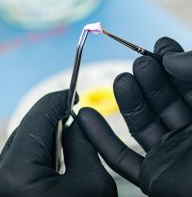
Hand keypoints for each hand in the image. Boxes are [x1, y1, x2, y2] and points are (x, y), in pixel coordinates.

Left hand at [0, 90, 116, 196]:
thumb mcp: (93, 180)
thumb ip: (84, 143)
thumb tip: (79, 120)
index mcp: (18, 173)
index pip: (36, 120)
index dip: (56, 101)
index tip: (72, 94)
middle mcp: (1, 180)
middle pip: (26, 132)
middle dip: (52, 120)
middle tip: (75, 115)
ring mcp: (4, 186)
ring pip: (22, 148)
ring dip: (48, 139)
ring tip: (71, 138)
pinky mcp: (11, 191)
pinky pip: (21, 165)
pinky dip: (42, 156)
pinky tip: (60, 158)